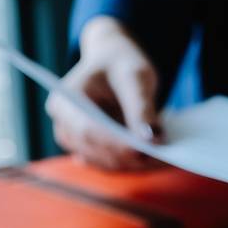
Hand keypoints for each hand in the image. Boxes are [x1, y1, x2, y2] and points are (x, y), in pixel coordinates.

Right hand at [48, 16, 163, 170]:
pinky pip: (110, 163)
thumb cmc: (121, 64)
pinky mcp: (89, 151)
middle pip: (94, 149)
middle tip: (162, 157)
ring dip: (133, 163)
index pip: (87, 128)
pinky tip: (154, 159)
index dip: (114, 143)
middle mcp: (64, 123)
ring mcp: (74, 140)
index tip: (142, 150)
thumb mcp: (135, 77)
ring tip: (163, 158)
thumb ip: (141, 107)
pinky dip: (132, 163)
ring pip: (103, 161)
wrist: (113, 64)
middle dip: (128, 156)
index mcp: (67, 98)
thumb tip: (152, 139)